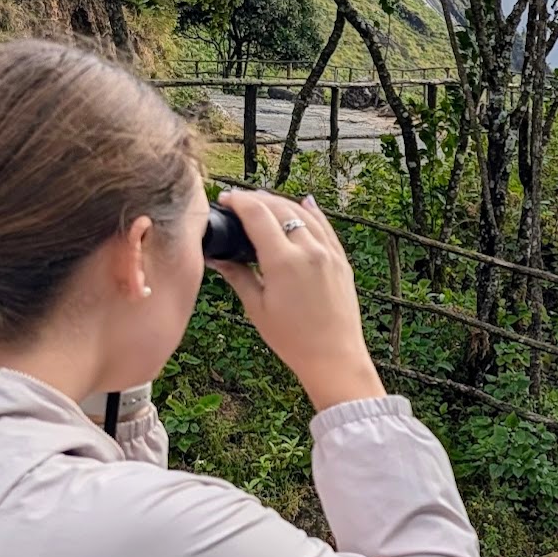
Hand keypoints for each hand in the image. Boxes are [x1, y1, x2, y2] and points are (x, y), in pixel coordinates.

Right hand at [210, 190, 385, 412]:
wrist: (334, 357)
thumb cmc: (293, 339)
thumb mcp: (257, 308)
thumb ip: (237, 276)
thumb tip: (216, 258)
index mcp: (284, 261)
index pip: (257, 215)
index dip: (239, 201)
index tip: (226, 198)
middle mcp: (309, 250)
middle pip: (280, 208)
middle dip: (257, 199)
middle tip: (240, 200)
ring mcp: (329, 253)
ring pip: (304, 213)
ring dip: (282, 203)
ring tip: (264, 200)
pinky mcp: (341, 261)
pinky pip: (325, 227)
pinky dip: (313, 212)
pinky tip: (305, 202)